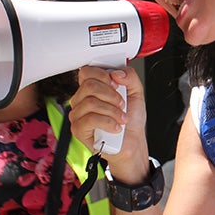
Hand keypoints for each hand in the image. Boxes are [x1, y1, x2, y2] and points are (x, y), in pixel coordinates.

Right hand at [68, 65, 149, 182]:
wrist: (132, 142)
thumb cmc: (130, 120)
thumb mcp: (136, 93)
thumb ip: (130, 77)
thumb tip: (116, 72)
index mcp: (92, 89)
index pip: (86, 72)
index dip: (103, 75)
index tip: (117, 84)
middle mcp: (82, 99)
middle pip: (88, 85)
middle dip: (111, 94)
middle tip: (122, 104)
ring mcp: (78, 114)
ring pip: (90, 102)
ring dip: (112, 111)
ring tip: (121, 118)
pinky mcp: (78, 129)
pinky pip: (89, 119)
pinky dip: (108, 122)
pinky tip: (115, 127)